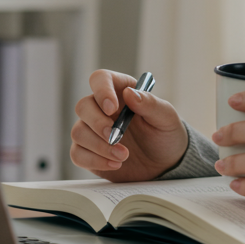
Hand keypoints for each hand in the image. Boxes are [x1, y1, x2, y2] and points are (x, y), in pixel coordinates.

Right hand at [70, 70, 187, 181]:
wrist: (165, 164)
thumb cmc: (165, 135)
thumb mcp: (167, 118)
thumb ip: (150, 104)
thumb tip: (130, 93)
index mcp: (121, 91)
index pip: (100, 79)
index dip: (102, 91)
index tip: (112, 108)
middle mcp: (102, 108)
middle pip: (83, 106)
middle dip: (97, 123)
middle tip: (114, 137)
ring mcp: (93, 130)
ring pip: (78, 132)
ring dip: (99, 146)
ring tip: (123, 156)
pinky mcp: (89, 152)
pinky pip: (78, 154)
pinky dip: (95, 161)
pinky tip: (115, 164)